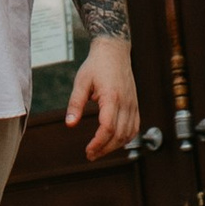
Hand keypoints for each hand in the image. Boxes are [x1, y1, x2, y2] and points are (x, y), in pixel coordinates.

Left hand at [66, 34, 140, 159]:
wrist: (114, 50)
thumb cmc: (96, 65)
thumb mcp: (81, 82)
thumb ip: (75, 104)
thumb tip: (69, 124)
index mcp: (112, 97)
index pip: (108, 128)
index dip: (98, 143)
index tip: (88, 151)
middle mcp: (126, 102)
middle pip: (119, 135)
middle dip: (105, 149)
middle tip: (91, 155)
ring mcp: (133, 104)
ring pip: (129, 134)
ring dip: (115, 146)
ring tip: (100, 150)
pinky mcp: (135, 104)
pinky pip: (134, 127)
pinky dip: (126, 138)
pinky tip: (114, 141)